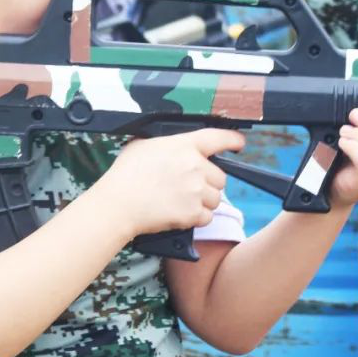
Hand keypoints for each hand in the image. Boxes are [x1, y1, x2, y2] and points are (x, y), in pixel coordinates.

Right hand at [95, 129, 244, 236]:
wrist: (118, 204)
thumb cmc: (125, 175)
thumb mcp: (142, 145)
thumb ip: (164, 143)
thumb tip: (170, 145)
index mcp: (184, 145)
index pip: (218, 138)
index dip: (232, 140)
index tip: (239, 143)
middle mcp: (195, 166)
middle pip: (220, 177)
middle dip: (208, 184)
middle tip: (188, 188)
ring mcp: (196, 190)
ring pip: (216, 199)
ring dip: (204, 202)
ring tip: (181, 202)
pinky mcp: (193, 213)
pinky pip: (208, 217)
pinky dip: (197, 218)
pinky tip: (179, 214)